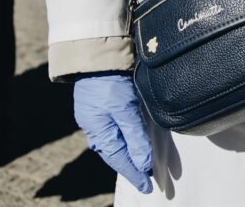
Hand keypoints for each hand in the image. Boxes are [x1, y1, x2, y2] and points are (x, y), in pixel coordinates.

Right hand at [73, 74, 153, 193]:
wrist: (98, 58)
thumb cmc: (110, 83)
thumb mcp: (125, 111)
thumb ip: (134, 136)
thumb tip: (142, 163)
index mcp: (99, 132)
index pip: (119, 160)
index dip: (134, 173)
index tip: (147, 187)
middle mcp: (97, 128)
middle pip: (116, 154)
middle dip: (132, 166)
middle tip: (147, 179)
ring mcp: (99, 118)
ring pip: (116, 143)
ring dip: (130, 154)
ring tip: (142, 165)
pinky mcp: (104, 107)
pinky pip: (116, 131)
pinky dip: (126, 140)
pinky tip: (133, 142)